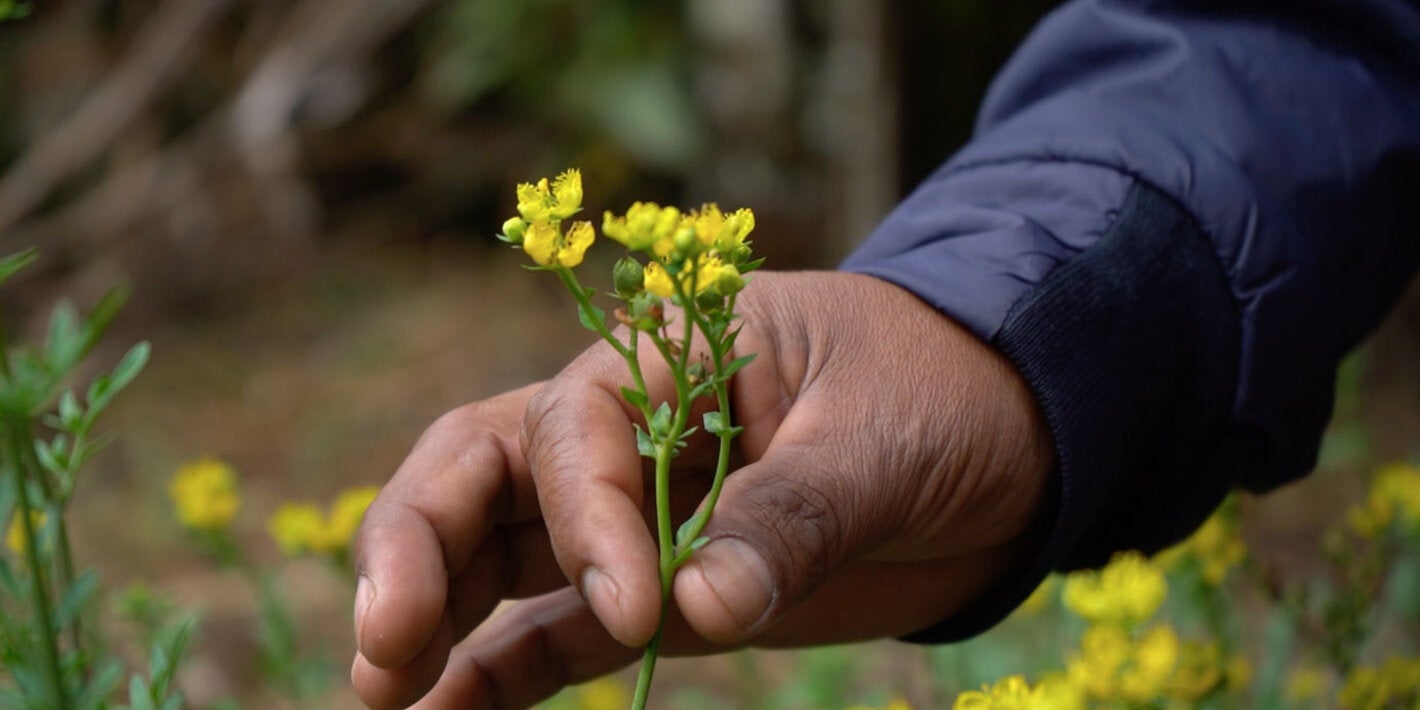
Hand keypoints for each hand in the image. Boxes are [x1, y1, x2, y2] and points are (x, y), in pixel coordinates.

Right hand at [349, 271, 1053, 708]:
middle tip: (388, 641)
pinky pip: (550, 629)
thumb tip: (700, 607)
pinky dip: (493, 672)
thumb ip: (792, 516)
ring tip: (381, 693)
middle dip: (418, 545)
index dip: (585, 519)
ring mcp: (631, 513)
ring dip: (431, 614)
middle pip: (480, 470)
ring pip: (492, 551)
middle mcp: (626, 429)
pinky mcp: (652, 590)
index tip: (638, 608)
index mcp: (672, 355)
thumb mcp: (884, 440)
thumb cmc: (945, 398)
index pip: (575, 429)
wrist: (1004, 437)